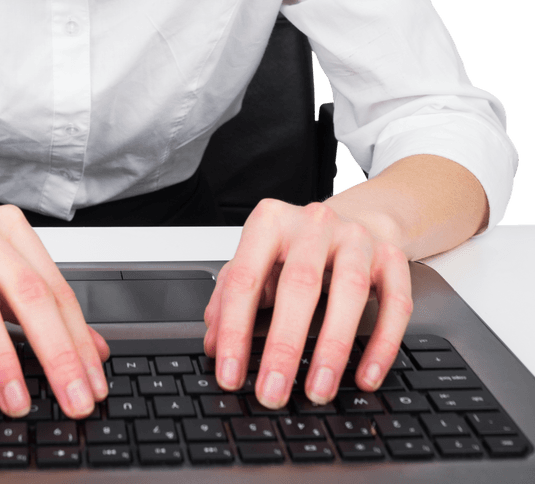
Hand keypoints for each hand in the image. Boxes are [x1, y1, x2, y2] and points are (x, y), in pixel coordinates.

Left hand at [202, 198, 412, 407]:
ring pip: (350, 291)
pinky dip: (381, 344)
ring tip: (318, 391)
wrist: (353, 217)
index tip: (230, 374)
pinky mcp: (392, 257)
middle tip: (272, 392)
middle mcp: (313, 223)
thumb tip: (214, 345)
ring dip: (333, 347)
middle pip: (299, 284)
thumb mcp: (257, 263)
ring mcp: (357, 238)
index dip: (234, 330)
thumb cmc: (295, 250)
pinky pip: (395, 303)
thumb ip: (230, 299)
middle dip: (284, 346)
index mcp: (270, 222)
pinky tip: (365, 376)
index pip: (245, 278)